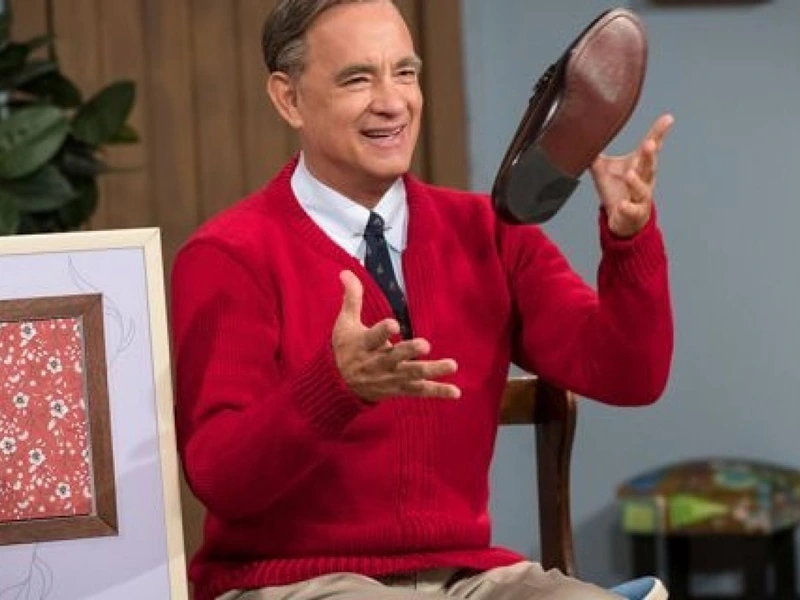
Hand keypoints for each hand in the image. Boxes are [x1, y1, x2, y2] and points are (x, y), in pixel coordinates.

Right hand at [332, 270, 460, 401]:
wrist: (340, 385)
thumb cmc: (346, 348)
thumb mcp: (345, 323)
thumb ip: (351, 298)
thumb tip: (346, 272)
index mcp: (365, 345)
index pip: (373, 337)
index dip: (383, 331)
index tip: (393, 325)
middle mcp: (378, 363)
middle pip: (395, 357)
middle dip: (410, 352)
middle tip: (425, 345)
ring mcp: (391, 377)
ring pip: (412, 374)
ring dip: (432, 370)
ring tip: (452, 365)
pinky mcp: (400, 388)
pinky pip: (419, 391)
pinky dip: (437, 391)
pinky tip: (456, 392)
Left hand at [590, 113, 673, 236]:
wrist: (623, 220)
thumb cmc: (617, 191)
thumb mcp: (603, 170)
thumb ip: (594, 154)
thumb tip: (582, 138)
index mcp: (639, 165)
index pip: (651, 146)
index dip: (659, 132)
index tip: (668, 119)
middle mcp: (644, 179)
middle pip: (649, 165)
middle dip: (649, 155)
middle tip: (649, 143)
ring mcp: (641, 197)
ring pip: (642, 189)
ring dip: (636, 182)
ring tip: (630, 174)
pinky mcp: (634, 213)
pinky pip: (632, 210)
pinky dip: (627, 208)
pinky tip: (623, 205)